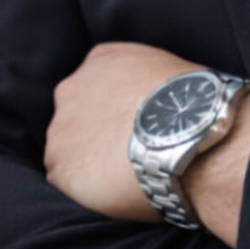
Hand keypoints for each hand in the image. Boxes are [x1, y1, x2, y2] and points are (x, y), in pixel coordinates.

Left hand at [44, 40, 204, 222]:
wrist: (186, 132)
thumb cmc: (189, 100)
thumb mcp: (166, 69)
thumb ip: (143, 81)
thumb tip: (152, 102)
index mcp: (101, 59)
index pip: (96, 83)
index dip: (113, 107)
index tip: (131, 123)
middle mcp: (72, 88)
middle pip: (77, 114)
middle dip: (95, 131)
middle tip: (125, 149)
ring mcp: (61, 129)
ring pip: (69, 149)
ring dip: (90, 160)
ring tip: (123, 174)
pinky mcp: (59, 168)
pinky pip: (68, 181)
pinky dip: (86, 188)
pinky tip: (114, 189)